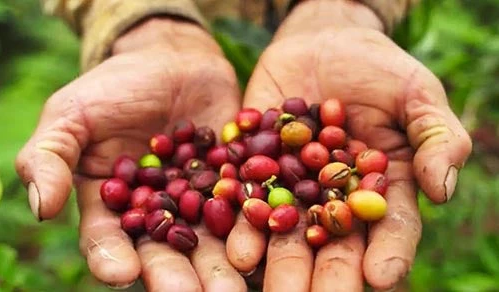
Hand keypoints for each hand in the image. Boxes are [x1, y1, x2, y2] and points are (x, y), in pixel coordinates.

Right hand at [15, 18, 245, 290]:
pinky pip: (246, 205)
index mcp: (114, 205)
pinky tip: (264, 241)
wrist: (172, 60)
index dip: (112, 258)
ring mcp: (199, 200)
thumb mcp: (72, 115)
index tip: (120, 273)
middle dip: (178, 277)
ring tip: (235, 284)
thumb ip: (51, 157)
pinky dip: (255, 222)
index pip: (108, 239)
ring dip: (222, 264)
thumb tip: (42, 207)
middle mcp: (158, 212)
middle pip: (165, 251)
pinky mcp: (235, 182)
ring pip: (210, 239)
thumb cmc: (116, 86)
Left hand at [226, 1, 471, 290]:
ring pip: (286, 229)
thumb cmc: (380, 68)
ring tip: (262, 280)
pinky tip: (233, 246)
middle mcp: (334, 197)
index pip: (389, 228)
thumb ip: (437, 139)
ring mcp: (293, 185)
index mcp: (380, 188)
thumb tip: (442, 189)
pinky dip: (240, 219)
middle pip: (333, 242)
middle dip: (323, 273)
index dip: (389, 252)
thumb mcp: (417, 95)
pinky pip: (247, 196)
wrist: (324, 41)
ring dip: (275, 258)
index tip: (381, 277)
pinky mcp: (257, 166)